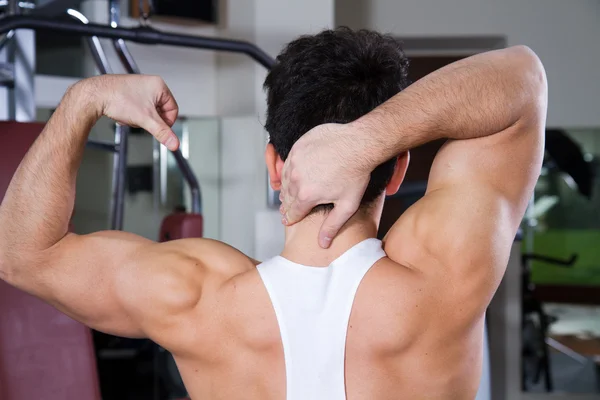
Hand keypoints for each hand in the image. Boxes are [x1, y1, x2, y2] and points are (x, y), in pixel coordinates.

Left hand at [80, 75, 179, 150]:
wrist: (95, 96)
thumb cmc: (117, 99)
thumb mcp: (145, 120)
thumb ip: (162, 132)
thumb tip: (175, 143)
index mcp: (159, 85)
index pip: (173, 110)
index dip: (166, 123)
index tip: (157, 128)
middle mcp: (150, 84)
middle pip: (160, 112)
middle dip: (149, 120)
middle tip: (139, 120)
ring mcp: (139, 87)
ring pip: (148, 111)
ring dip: (139, 118)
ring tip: (129, 115)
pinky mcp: (129, 91)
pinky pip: (138, 108)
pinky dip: (132, 114)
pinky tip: (123, 113)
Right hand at [280, 123, 372, 247]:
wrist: (358, 144)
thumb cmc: (356, 174)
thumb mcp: (347, 205)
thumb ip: (332, 225)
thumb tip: (323, 243)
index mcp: (306, 195)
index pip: (293, 212)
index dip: (290, 218)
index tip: (288, 221)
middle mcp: (296, 179)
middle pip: (287, 196)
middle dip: (287, 204)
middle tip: (286, 209)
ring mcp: (295, 161)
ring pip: (285, 179)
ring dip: (287, 187)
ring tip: (288, 193)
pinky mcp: (297, 147)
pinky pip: (288, 162)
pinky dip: (290, 170)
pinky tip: (293, 174)